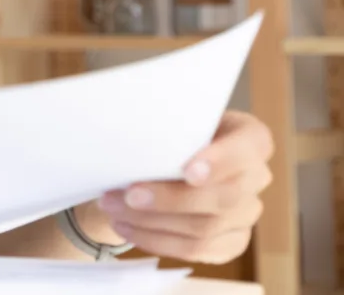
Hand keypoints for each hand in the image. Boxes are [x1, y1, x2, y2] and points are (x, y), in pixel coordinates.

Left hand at [94, 110, 273, 263]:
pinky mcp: (234, 241)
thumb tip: (132, 144)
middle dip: (170, 199)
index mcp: (251, 138)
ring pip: (205, 228)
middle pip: (224, 197)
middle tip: (129, 195)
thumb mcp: (175, 120)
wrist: (173, 157)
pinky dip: (157, 240)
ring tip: (113, 209)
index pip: (248, 148)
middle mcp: (256, 177)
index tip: (188, 172)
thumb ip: (168, 130)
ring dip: (152, 222)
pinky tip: (126, 227)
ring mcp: (247, 213)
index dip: (220, 162)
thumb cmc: (173, 132)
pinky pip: (198, 250)